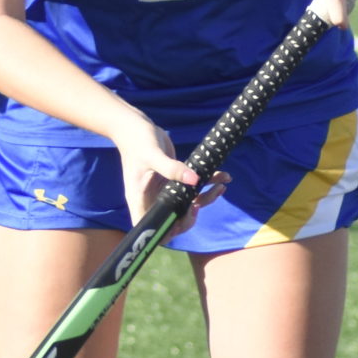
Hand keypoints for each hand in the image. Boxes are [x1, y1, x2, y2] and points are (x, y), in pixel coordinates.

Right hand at [110, 117, 226, 236]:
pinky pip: (193, 187)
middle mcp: (152, 199)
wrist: (136, 126)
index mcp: (141, 200)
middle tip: (202, 203)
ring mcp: (164, 191)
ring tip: (220, 187)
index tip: (183, 216)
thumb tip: (195, 179)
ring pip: (187, 204)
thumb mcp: (152, 155)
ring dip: (206, 199)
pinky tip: (222, 176)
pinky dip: (208, 184)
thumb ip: (172, 168)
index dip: (167, 231)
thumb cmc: (137, 141)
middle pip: (173, 219)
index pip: (152, 227)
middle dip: (192, 215)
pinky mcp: (174, 180)